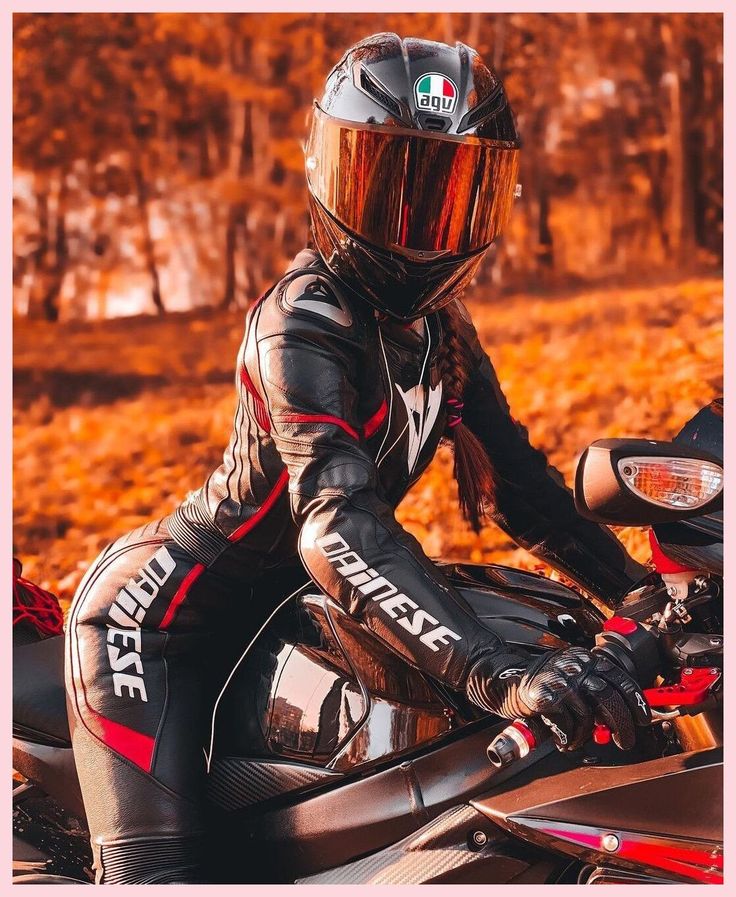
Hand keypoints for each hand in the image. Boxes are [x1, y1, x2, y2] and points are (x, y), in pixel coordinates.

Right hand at [516, 646, 650, 750]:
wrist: (505, 681)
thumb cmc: (541, 684)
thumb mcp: (571, 679)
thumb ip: (593, 692)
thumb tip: (619, 717)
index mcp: (585, 660)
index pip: (621, 679)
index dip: (636, 702)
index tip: (643, 719)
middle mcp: (575, 668)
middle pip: (610, 699)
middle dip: (622, 726)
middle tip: (624, 741)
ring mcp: (561, 682)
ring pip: (588, 718)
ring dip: (585, 736)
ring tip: (575, 739)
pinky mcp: (547, 698)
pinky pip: (568, 727)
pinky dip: (567, 739)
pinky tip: (562, 738)